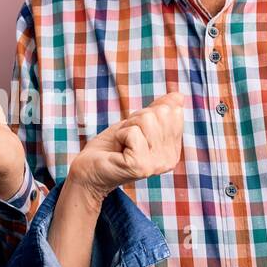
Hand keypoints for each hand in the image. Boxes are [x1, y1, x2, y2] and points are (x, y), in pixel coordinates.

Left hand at [67, 92, 185, 205]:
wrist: (88, 170)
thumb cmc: (111, 147)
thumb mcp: (137, 124)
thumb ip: (159, 111)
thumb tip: (179, 96)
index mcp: (173, 150)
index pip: (175, 112)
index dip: (149, 113)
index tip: (136, 131)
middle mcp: (170, 159)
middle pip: (161, 113)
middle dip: (137, 119)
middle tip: (126, 138)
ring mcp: (156, 164)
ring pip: (147, 120)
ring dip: (127, 127)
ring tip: (121, 144)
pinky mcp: (141, 165)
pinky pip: (133, 132)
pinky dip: (119, 135)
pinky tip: (117, 151)